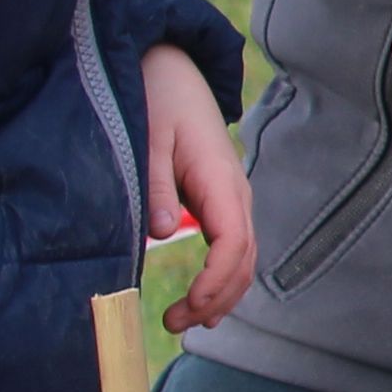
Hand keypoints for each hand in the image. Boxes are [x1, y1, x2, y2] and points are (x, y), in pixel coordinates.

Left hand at [138, 43, 255, 327]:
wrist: (171, 69)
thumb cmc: (158, 99)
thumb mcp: (147, 137)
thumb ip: (154, 185)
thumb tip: (163, 232)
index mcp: (220, 179)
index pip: (233, 242)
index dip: (216, 280)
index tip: (189, 305)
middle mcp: (235, 192)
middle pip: (244, 258)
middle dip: (217, 298)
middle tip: (175, 323)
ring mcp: (231, 197)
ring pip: (242, 257)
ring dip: (221, 294)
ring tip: (187, 321)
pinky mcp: (220, 200)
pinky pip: (232, 247)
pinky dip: (222, 278)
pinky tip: (203, 300)